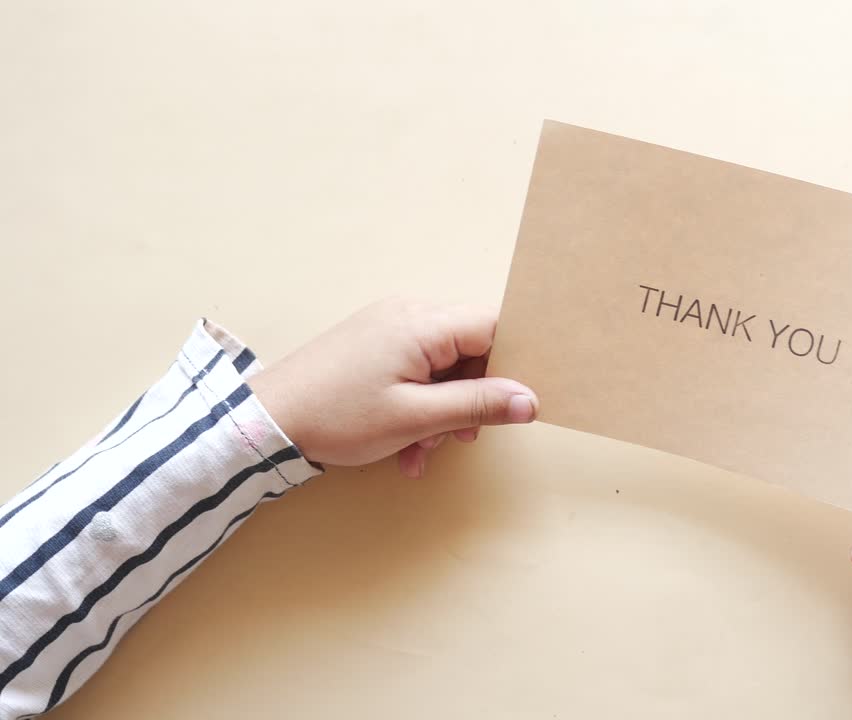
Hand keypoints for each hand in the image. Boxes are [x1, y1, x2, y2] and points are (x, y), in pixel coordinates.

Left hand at [249, 297, 537, 477]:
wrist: (266, 421)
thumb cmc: (337, 417)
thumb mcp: (416, 418)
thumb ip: (477, 405)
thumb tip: (529, 401)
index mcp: (423, 324)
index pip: (494, 327)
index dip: (511, 365)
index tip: (512, 403)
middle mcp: (409, 314)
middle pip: (471, 346)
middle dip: (473, 395)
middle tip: (462, 436)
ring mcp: (388, 327)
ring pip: (444, 364)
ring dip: (444, 408)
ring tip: (423, 447)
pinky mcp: (373, 344)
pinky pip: (417, 368)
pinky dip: (421, 404)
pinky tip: (407, 444)